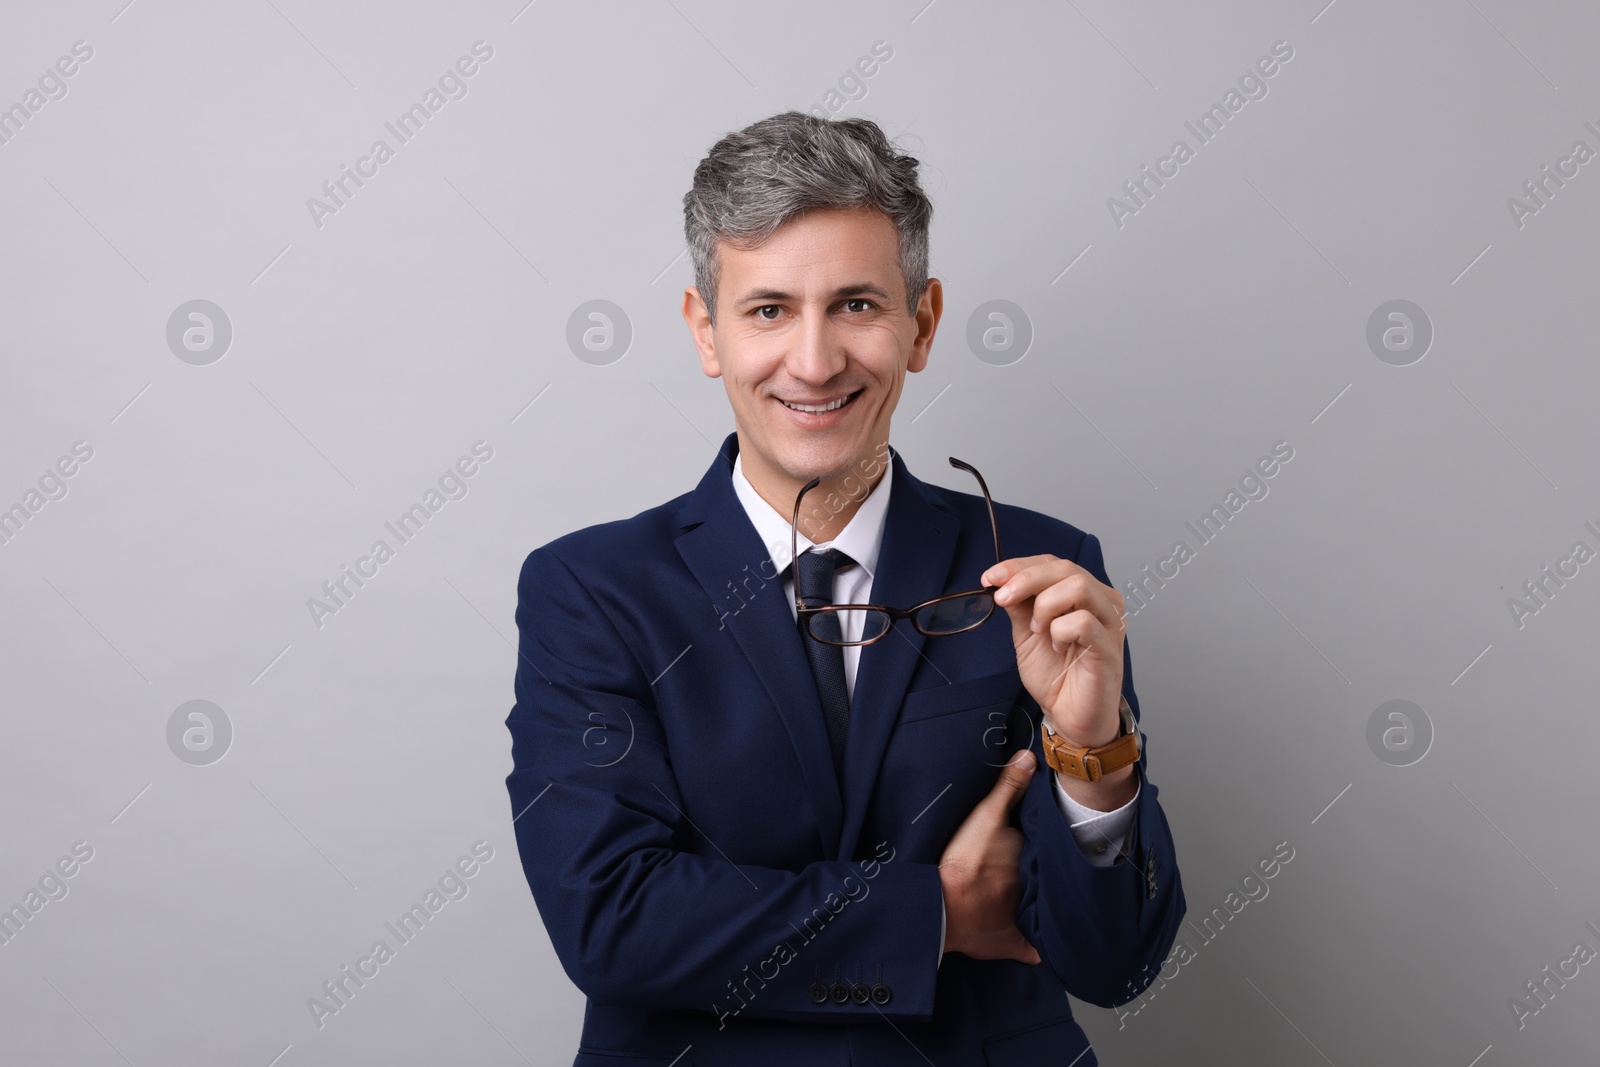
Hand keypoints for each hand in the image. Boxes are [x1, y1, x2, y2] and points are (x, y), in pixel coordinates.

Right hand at [937, 749, 1040, 964]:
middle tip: (1032, 869)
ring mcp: (1025, 918)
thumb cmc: (964, 861)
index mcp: (1030, 858)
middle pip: (1042, 879)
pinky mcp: (1013, 944)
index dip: (1041, 847)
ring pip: (1042, 911)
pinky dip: (1038, 947)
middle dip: (1042, 875)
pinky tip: (1044, 947)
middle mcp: (1033, 888)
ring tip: (1041, 900)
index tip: (1038, 844)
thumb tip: (1030, 757)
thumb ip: (1008, 787)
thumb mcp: (985, 816)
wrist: (944, 906)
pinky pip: (1033, 949)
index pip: (1043, 850)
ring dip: (1041, 906)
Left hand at [981, 555, 1125, 750]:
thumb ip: (1020, 606)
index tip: (990, 577)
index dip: (1020, 565)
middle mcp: (1102, 602)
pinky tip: (1058, 646)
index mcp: (1084, 594)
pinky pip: (1084, 621)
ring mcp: (1109, 622)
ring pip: (1078, 586)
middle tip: (1002, 598)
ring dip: (1046, 606)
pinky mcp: (1109, 646)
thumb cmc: (1055, 675)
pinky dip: (1061, 631)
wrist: (1068, 716)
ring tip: (1038, 630)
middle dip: (1026, 579)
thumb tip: (1001, 581)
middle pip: (1066, 568)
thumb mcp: (1027, 633)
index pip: (1053, 563)